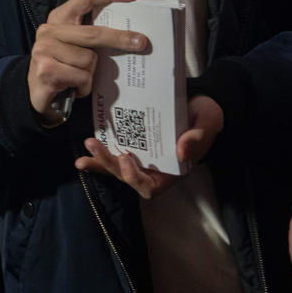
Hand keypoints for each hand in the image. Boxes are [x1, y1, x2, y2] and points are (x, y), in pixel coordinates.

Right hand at [27, 0, 145, 121]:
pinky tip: (73, 88)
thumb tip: (131, 37)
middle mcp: (49, 30)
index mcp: (59, 17)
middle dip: (120, 38)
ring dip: (90, 74)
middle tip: (141, 42)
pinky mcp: (46, 70)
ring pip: (89, 59)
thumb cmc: (63, 68)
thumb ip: (92, 37)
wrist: (36, 95)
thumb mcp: (76, 47)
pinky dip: (83, 87)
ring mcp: (44, 49)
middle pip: (93, 32)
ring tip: (80, 79)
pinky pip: (82, 77)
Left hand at [76, 95, 223, 198]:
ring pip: (117, 166)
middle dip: (108, 163)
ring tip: (87, 145)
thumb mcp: (207, 125)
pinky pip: (115, 153)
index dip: (135, 178)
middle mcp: (153, 169)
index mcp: (171, 171)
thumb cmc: (206, 119)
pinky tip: (84, 152)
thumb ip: (197, 138)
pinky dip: (99, 156)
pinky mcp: (134, 144)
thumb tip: (182, 151)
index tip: (127, 158)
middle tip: (95, 146)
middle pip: (127, 176)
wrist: (200, 105)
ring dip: (100, 159)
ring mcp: (142, 158)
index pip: (150, 187)